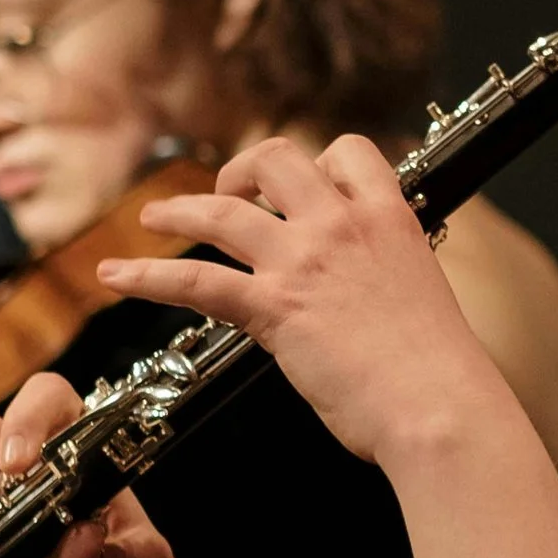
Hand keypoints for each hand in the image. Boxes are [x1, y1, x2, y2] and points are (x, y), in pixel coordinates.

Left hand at [94, 135, 511, 471]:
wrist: (438, 405)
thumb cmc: (439, 368)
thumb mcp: (420, 293)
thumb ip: (384, 273)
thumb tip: (364, 289)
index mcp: (388, 217)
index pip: (347, 152)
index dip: (317, 162)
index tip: (303, 185)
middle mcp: (342, 226)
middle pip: (276, 159)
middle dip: (242, 170)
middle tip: (229, 195)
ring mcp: (304, 261)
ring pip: (224, 209)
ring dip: (180, 208)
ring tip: (154, 216)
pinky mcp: (274, 306)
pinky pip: (197, 278)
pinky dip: (148, 274)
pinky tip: (118, 276)